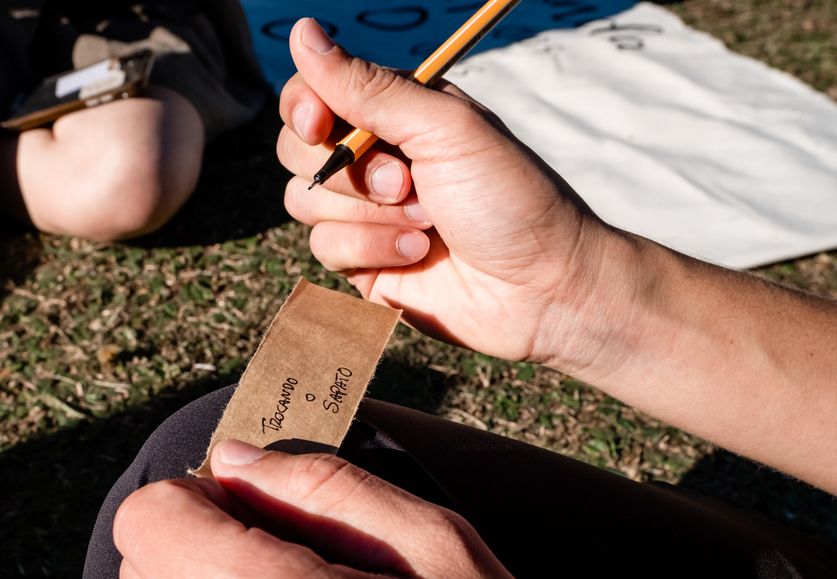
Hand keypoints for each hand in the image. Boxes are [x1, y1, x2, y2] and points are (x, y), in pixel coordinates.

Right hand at [277, 19, 641, 369]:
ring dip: (368, 215)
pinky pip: (324, 248)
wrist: (541, 288)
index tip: (319, 125)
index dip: (303, 108)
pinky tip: (420, 255)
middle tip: (407, 183)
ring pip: (304, 202)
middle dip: (349, 171)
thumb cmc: (510, 198)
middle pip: (295, 150)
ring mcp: (364, 213)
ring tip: (428, 223)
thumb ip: (368, 87)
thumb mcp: (443, 128)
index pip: (311, 95)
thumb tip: (301, 31)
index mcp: (395, 113)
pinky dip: (372, 250)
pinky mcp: (362, 262)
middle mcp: (373, 159)